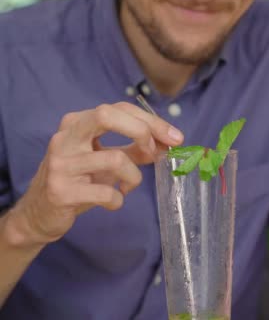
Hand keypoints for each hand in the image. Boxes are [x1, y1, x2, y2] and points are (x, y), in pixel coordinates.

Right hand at [12, 102, 182, 244]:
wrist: (40, 213)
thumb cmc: (79, 181)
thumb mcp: (107, 159)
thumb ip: (136, 149)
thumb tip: (167, 144)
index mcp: (78, 123)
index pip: (119, 108)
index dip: (152, 121)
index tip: (175, 137)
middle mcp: (66, 138)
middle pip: (107, 115)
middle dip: (141, 131)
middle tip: (155, 152)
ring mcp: (61, 164)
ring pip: (114, 159)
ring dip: (134, 177)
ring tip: (129, 186)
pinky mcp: (61, 191)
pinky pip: (106, 193)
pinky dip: (119, 200)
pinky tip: (114, 201)